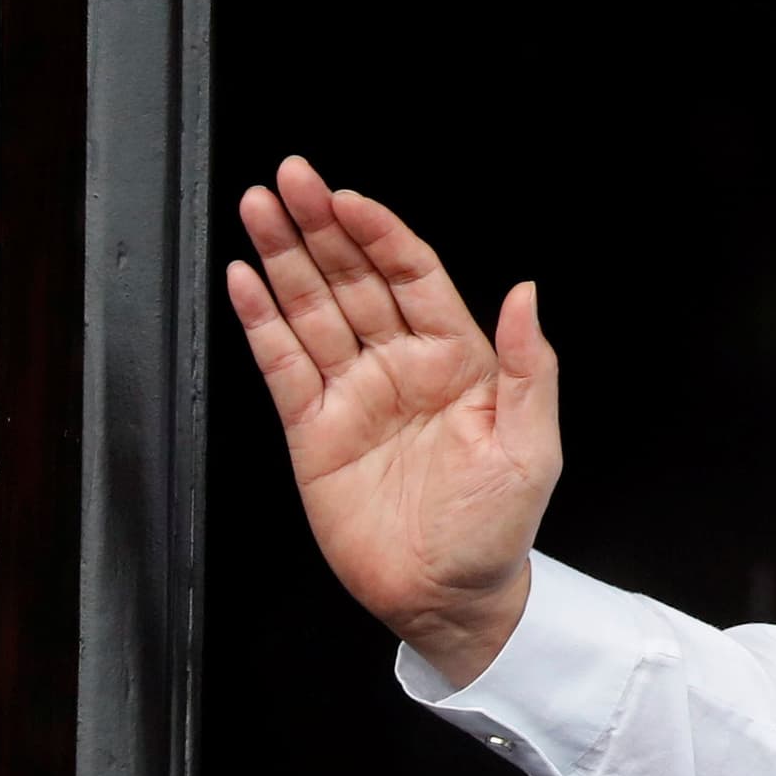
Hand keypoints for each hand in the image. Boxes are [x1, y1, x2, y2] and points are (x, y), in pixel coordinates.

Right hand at [223, 157, 559, 687]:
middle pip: (354, 279)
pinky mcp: (312, 430)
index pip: (413, 277)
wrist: (452, 596)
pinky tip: (244, 279)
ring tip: (257, 207)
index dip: (380, 234)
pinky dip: (260, 322)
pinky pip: (282, 365)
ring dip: (283, 258)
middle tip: (289, 178)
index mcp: (459, 361)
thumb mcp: (532, 446)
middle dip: (321, 228)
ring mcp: (353, 394)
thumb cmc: (498, 526)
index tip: (348, 197)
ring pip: (312, 310)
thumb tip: (527, 293)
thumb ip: (529, 367)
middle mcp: (401, 366)